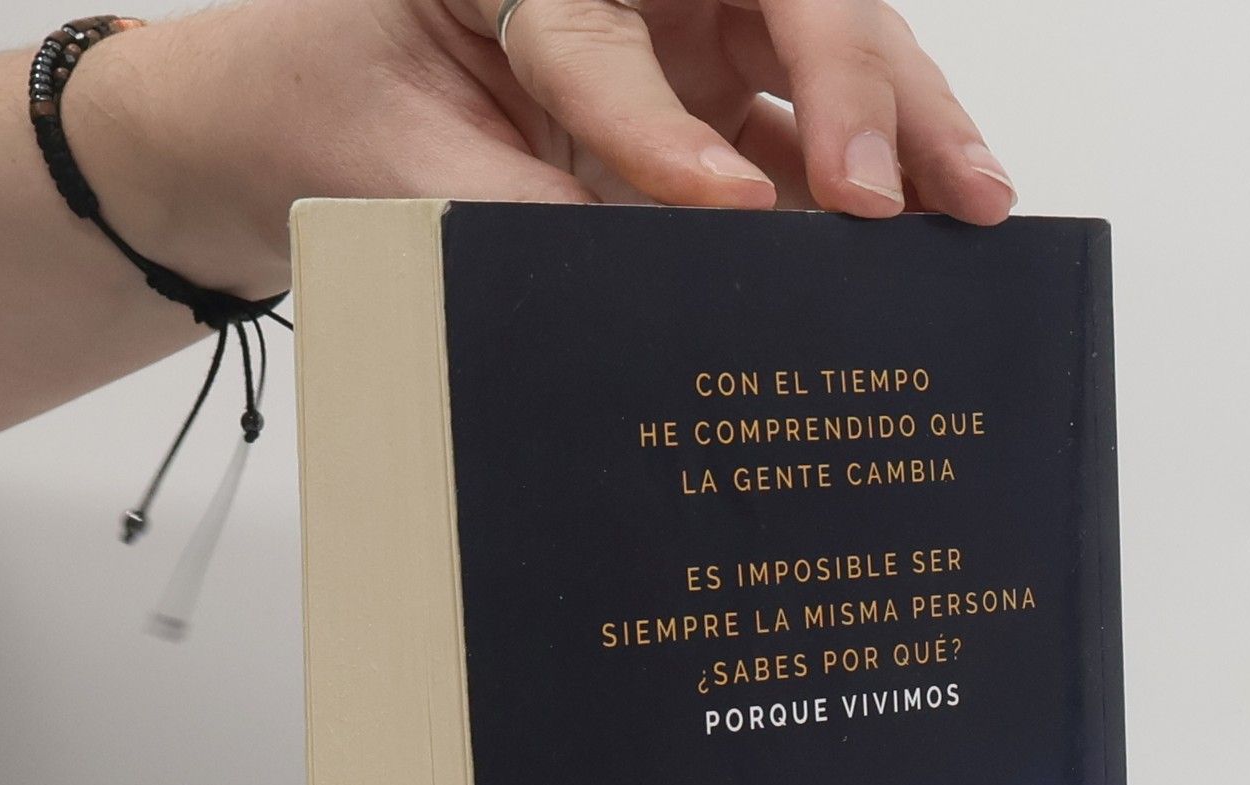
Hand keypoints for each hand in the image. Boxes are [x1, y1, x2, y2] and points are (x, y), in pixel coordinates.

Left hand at [70, 0, 1016, 299]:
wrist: (276, 110)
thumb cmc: (318, 102)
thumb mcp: (392, 168)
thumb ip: (510, 218)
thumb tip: (637, 292)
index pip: (605, 37)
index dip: (666, 128)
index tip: (725, 205)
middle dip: (854, 90)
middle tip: (897, 192)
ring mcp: (672, 20)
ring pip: (818, 48)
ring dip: (900, 125)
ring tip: (974, 202)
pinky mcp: (699, 80)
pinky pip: (799, 120)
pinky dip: (864, 174)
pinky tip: (924, 225)